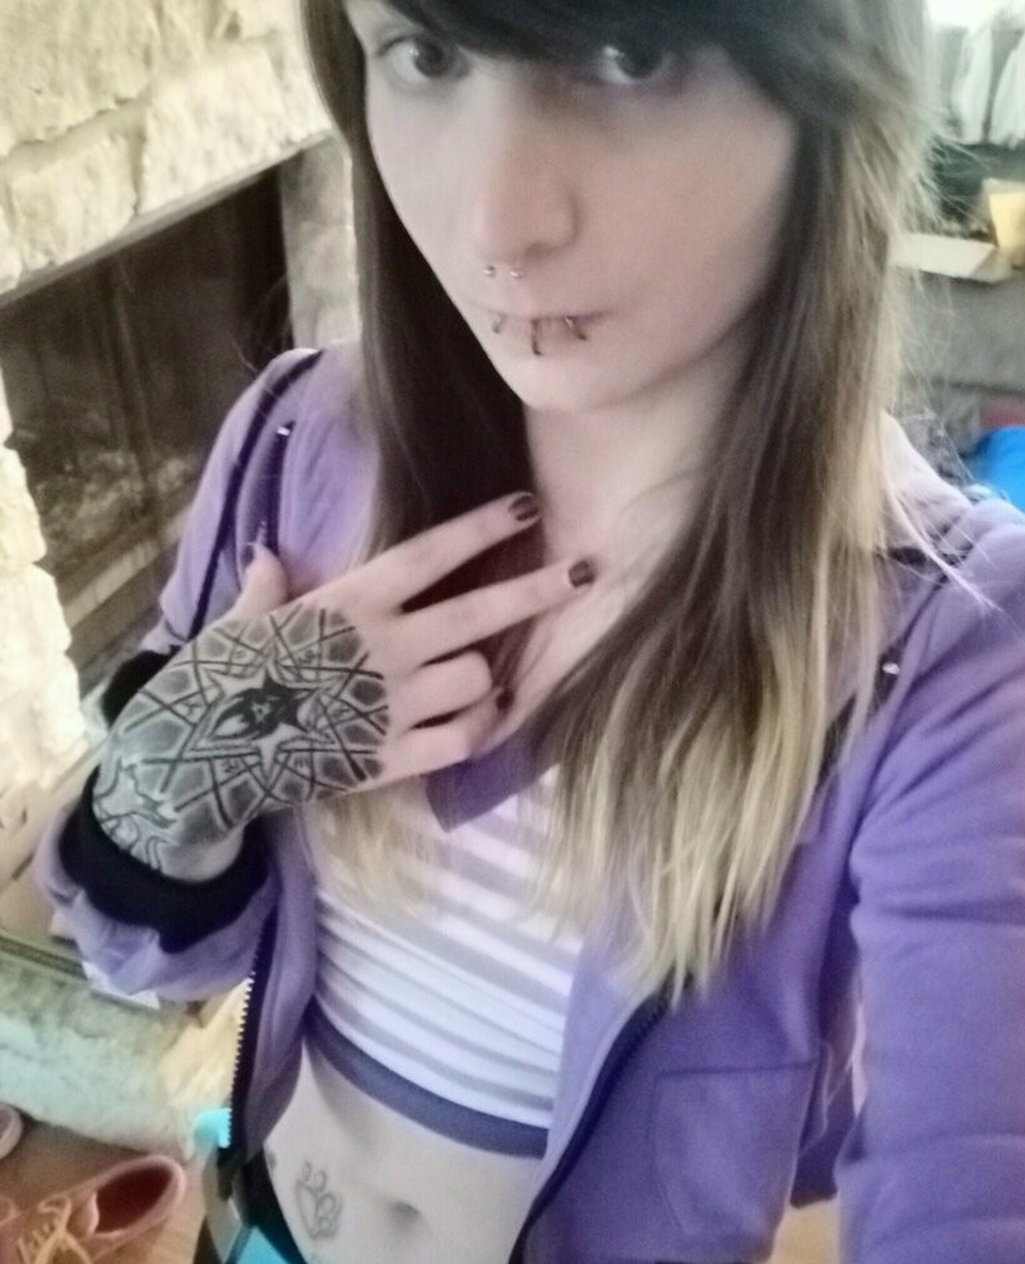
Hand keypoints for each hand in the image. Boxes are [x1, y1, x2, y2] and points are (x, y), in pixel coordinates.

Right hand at [92, 492, 593, 868]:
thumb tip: (268, 555)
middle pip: (478, 614)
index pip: (430, 555)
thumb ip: (269, 588)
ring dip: (488, 675)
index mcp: (350, 603)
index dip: (481, 529)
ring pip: (479, 679)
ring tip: (483, 678)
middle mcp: (384, 648)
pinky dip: (480, 730)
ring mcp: (392, 705)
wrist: (200, 757)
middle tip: (585, 572)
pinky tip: (483, 721)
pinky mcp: (391, 758)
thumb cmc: (220, 677)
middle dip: (537, 590)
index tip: (526, 505)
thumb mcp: (242, 619)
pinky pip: (462, 741)